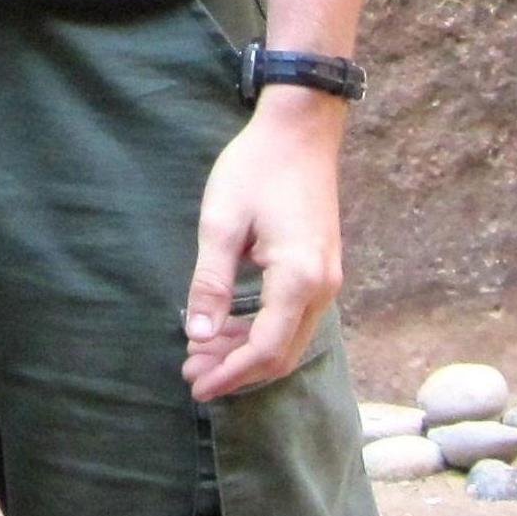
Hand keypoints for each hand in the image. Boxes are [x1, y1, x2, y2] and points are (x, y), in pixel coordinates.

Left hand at [182, 93, 346, 402]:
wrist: (301, 130)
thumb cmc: (256, 168)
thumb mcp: (221, 222)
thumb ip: (211, 283)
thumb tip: (198, 335)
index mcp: (298, 277)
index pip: (266, 349)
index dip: (230, 374)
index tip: (195, 384)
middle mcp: (321, 287)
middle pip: (282, 354)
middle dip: (236, 371)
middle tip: (190, 373)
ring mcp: (326, 280)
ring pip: (289, 339)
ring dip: (246, 353)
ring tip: (201, 355)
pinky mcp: (320, 270)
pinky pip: (293, 318)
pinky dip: (261, 332)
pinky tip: (228, 330)